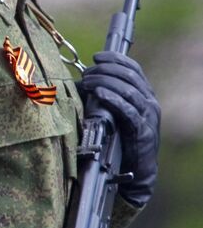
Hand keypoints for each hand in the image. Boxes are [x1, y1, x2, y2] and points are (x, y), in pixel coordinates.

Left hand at [78, 51, 159, 206]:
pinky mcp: (142, 130)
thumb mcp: (112, 113)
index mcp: (144, 94)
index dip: (115, 59)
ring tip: (89, 80)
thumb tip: (79, 82)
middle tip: (88, 72)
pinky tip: (99, 93)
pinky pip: (128, 110)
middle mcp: (149, 101)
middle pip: (129, 76)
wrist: (136, 171)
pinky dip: (113, 99)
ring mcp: (148, 115)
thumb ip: (102, 97)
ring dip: (106, 81)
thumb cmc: (120, 140)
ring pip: (129, 89)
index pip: (133, 68)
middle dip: (106, 70)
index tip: (97, 56)